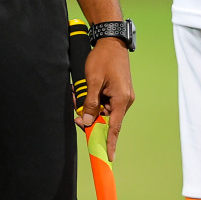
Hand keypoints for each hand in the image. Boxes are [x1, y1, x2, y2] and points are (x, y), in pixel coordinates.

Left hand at [77, 39, 134, 160]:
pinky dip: (94, 100)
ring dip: (89, 106)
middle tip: (76, 113)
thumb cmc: (103, 59)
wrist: (111, 42)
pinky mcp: (117, 91)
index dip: (110, 143)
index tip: (109, 157)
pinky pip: (104, 102)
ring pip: (103, 110)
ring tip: (78, 92)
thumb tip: (86, 122)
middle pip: (106, 119)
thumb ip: (90, 103)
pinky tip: (83, 90)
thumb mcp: (93, 81)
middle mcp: (124, 100)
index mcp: (121, 100)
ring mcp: (121, 96)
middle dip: (90, 118)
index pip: (115, 128)